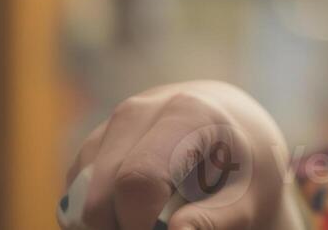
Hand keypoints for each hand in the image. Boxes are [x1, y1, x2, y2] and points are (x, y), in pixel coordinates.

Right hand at [60, 80, 302, 229]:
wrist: (234, 131)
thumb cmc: (247, 165)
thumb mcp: (251, 196)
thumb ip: (216, 218)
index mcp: (186, 112)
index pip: (139, 180)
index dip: (141, 224)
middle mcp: (138, 110)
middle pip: (101, 196)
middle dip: (123, 229)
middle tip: (160, 229)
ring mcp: (110, 125)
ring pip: (81, 200)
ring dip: (110, 225)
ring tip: (154, 220)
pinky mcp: (94, 144)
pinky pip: (76, 197)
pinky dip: (100, 218)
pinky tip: (139, 215)